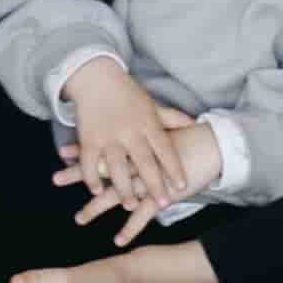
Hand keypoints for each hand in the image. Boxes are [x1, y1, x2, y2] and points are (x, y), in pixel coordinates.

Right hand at [56, 63, 188, 225]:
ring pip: (116, 167)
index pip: (165, 149)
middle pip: (144, 162)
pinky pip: (89, 163)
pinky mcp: (88, 139)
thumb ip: (172, 118)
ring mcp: (108, 136)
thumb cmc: (127, 93)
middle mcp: (129, 131)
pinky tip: (96, 191)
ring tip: (131, 204)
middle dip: (154, 184)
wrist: (96, 77)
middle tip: (163, 204)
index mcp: (148, 123)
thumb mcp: (152, 105)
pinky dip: (92, 178)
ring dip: (123, 188)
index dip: (174, 168)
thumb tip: (195, 123)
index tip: (182, 185)